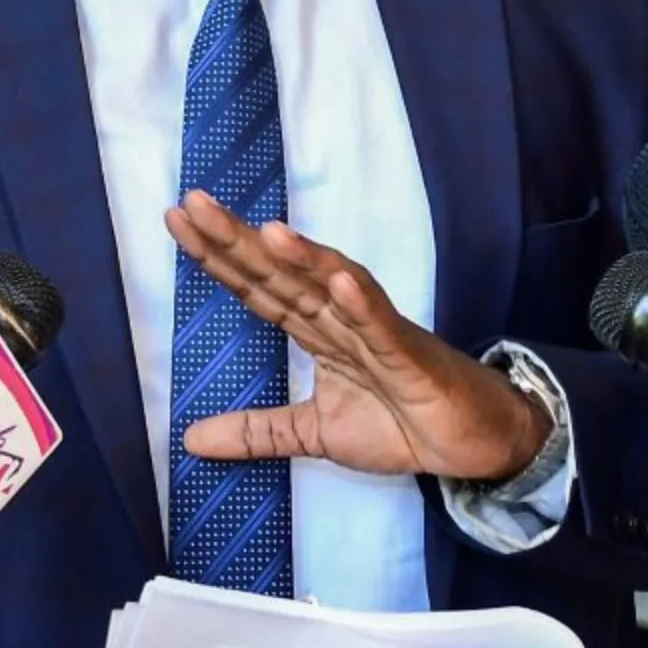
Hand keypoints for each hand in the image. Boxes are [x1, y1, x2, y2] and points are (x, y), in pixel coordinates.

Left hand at [163, 191, 548, 481]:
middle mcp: (339, 318)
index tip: (177, 221)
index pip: (258, 286)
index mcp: (316, 330)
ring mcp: (375, 331)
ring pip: (332, 285)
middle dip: (238, 239)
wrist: (471, 443)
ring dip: (302, 257)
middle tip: (192, 203)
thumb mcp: (313, 434)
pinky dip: (361, 303)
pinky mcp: (409, 354)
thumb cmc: (399, 423)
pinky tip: (339, 281)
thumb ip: (257, 431)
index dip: (219, 256)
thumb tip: (190, 440)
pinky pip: (382, 325)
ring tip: (265, 230)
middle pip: (282, 273)